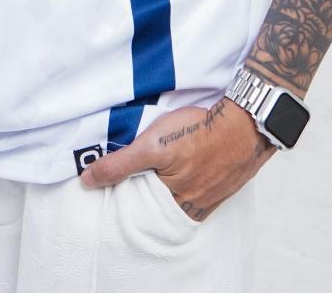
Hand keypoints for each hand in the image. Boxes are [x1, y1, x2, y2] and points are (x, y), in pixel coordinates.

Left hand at [78, 98, 275, 221]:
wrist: (243, 124)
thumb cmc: (197, 133)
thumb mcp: (151, 145)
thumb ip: (120, 165)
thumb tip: (88, 181)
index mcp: (173, 202)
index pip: (142, 207)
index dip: (130, 194)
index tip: (122, 181)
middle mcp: (193, 205)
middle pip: (164, 204)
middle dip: (153, 190)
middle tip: (146, 170)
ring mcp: (212, 196)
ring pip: (184, 196)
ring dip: (174, 185)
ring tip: (168, 166)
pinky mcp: (225, 183)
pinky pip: (204, 189)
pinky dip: (194, 181)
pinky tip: (191, 165)